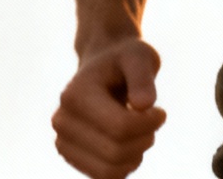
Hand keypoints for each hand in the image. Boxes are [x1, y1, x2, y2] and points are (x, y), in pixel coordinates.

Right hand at [53, 36, 165, 178]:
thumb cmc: (125, 60)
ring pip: (108, 171)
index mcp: (75, 95)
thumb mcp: (139, 57)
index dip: (150, 123)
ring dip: (136, 155)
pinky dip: (125, 167)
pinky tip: (133, 145)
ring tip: (143, 132)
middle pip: (115, 151)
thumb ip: (143, 77)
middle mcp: (62, 121)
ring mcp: (62, 141)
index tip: (160, 111)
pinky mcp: (70, 155)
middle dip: (145, 139)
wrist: (103, 68)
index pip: (120, 127)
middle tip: (154, 120)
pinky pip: (103, 176)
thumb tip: (144, 105)